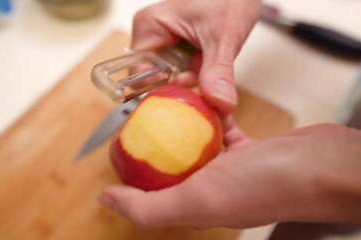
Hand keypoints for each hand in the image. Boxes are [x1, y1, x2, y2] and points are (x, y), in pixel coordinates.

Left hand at [100, 122, 360, 228]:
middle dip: (155, 140)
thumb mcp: (199, 200)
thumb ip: (150, 206)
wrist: (323, 167)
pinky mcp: (248, 149)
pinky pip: (220, 129)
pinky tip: (204, 101)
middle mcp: (211, 190)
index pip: (151, 189)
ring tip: (169, 103)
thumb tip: (108, 201)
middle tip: (143, 115)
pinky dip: (211, 115)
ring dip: (182, 124)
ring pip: (195, 143)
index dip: (133, 167)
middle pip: (171, 163)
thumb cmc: (266, 187)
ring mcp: (231, 169)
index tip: (122, 139)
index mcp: (196, 206)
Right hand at [131, 0, 261, 113]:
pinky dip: (198, 74)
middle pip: (156, 80)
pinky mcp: (177, 48)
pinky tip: (208, 60)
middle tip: (204, 69)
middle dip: (183, 83)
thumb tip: (221, 105)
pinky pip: (182, 72)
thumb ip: (218, 72)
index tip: (185, 88)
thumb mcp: (223, 36)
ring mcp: (164, 43)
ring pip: (171, 79)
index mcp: (148, 28)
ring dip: (194, 78)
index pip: (138, 75)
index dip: (160, 88)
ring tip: (208, 58)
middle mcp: (151, 37)